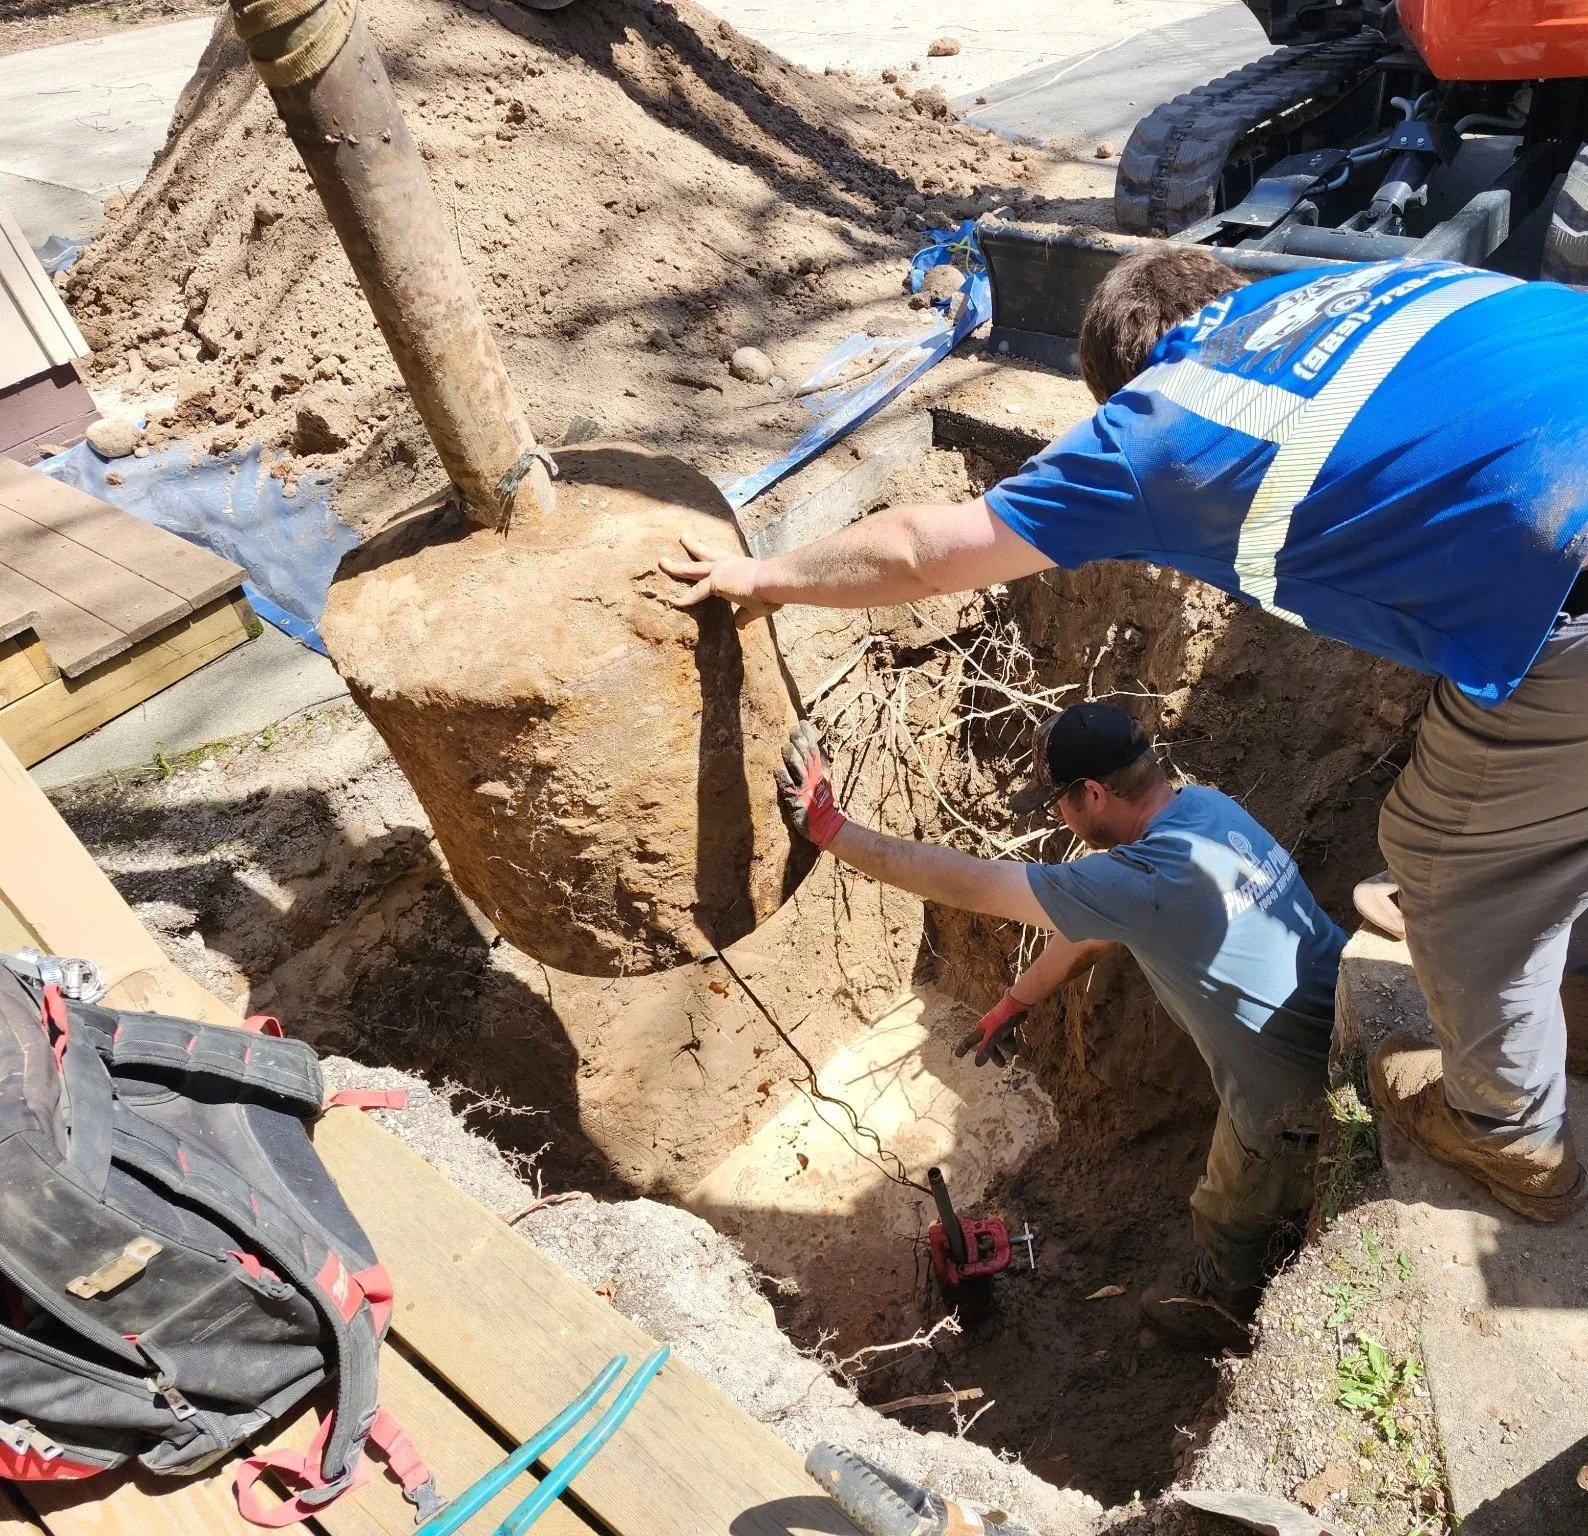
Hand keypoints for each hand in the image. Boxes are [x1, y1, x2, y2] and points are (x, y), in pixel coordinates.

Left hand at [657, 536, 781, 628]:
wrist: (773, 582)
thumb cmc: (772, 590)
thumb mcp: (757, 604)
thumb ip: (744, 614)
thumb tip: (739, 625)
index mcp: (739, 566)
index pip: (721, 560)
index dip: (713, 560)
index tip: (707, 550)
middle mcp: (728, 564)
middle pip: (705, 553)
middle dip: (693, 545)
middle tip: (683, 536)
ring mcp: (719, 570)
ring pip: (692, 568)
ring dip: (676, 566)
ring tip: (662, 561)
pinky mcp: (715, 582)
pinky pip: (695, 593)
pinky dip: (683, 598)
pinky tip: (673, 602)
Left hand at [775, 721, 846, 847]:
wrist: (826, 825)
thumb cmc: (822, 802)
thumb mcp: (825, 779)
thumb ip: (820, 763)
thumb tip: (817, 745)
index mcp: (822, 771)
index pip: (816, 749)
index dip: (809, 735)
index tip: (802, 723)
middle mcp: (814, 777)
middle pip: (807, 755)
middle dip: (800, 740)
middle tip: (793, 729)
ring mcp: (805, 788)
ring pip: (798, 768)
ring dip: (792, 756)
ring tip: (785, 746)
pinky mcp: (796, 800)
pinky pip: (789, 786)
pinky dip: (784, 777)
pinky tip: (778, 768)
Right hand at [955, 991, 1026, 1068]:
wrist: (1015, 1006)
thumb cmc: (1001, 1022)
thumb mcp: (992, 1037)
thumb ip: (985, 1050)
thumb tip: (977, 1064)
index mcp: (980, 1030)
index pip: (969, 1041)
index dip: (963, 1048)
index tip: (957, 1055)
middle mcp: (987, 1028)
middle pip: (988, 1045)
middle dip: (995, 1055)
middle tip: (1001, 1064)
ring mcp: (997, 1026)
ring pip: (999, 1041)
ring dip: (1006, 1048)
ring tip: (1014, 1052)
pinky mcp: (1006, 1024)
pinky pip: (1007, 1036)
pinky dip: (1011, 1041)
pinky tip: (1017, 1046)